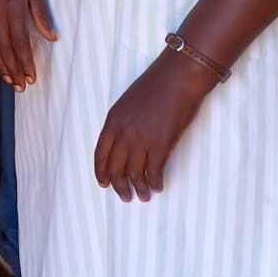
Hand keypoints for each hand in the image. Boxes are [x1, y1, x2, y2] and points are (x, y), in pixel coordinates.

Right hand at [0, 0, 56, 89]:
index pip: (19, 41)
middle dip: (13, 69)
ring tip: (9, 79)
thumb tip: (52, 37)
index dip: (25, 62)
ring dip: (1, 64)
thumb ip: (41, 12)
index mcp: (11, 6)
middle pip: (4, 47)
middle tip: (21, 86)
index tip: (32, 77)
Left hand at [93, 50, 217, 200]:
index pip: (100, 154)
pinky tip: (157, 186)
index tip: (104, 184)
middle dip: (119, 186)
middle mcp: (123, 133)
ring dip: (139, 189)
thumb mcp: (127, 104)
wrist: (176, 79)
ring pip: (135, 174)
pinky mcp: (161, 145)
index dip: (101, 172)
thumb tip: (123, 145)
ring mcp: (142, 140)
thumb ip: (122, 124)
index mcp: (112, 121)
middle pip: (116, 168)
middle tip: (124, 196)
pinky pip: (154, 172)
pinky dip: (155, 183)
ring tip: (143, 196)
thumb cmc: (154, 87)